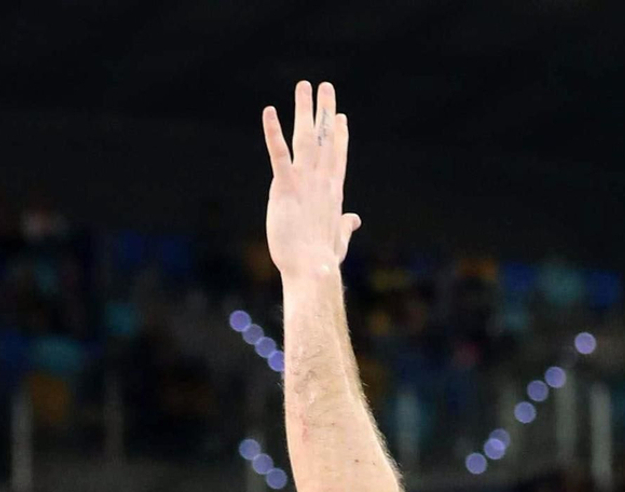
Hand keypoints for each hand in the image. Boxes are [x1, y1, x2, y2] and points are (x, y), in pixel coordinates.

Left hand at [264, 80, 360, 282]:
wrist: (312, 271)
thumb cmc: (323, 261)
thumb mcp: (339, 240)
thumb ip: (346, 226)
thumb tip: (355, 220)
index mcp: (333, 193)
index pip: (337, 157)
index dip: (339, 135)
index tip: (340, 117)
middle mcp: (322, 181)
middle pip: (325, 139)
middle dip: (326, 111)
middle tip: (326, 87)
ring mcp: (305, 182)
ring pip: (306, 138)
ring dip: (305, 109)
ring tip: (304, 86)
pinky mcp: (285, 188)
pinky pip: (278, 155)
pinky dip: (273, 132)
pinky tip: (269, 112)